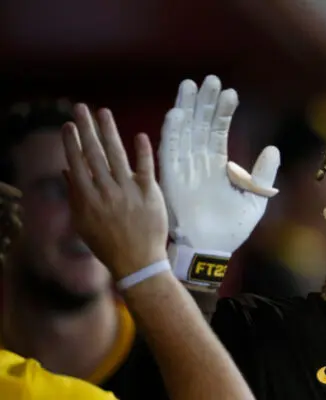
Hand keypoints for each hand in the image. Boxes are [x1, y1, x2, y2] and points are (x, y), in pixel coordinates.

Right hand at [62, 104, 167, 279]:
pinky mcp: (150, 194)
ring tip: (103, 112)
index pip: (76, 164)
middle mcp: (106, 191)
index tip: (68, 125)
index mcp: (87, 198)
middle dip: (86, 129)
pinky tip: (138, 135)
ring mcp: (128, 191)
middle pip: (94, 154)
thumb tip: (67, 171)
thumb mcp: (83, 222)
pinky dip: (142, 152)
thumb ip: (75, 195)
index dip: (72, 143)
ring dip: (109, 131)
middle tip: (80, 107)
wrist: (137, 261)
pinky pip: (146, 168)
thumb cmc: (107, 243)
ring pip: (117, 155)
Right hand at [159, 75, 279, 251]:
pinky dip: (172, 132)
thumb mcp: (255, 199)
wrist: (211, 250)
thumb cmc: (231, 229)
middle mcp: (198, 163)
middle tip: (209, 79)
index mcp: (217, 166)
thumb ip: (263, 174)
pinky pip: (169, 151)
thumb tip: (273, 148)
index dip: (223, 112)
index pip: (218, 131)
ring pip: (184, 132)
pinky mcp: (171, 178)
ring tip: (190, 85)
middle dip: (204, 102)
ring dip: (186, 108)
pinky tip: (176, 113)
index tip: (230, 92)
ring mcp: (183, 168)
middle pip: (199, 124)